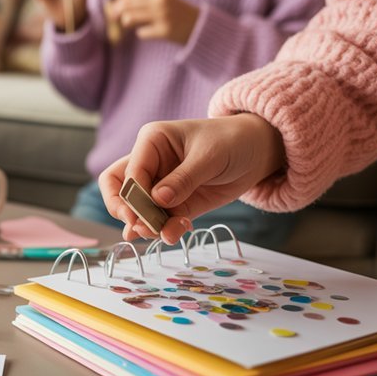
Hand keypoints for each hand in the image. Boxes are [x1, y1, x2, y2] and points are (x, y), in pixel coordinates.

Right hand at [98, 114, 285, 244]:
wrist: (257, 152)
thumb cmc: (231, 141)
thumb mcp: (209, 156)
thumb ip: (183, 179)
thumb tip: (157, 200)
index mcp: (151, 142)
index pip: (127, 172)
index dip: (130, 196)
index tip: (141, 216)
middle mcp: (150, 163)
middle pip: (119, 190)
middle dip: (126, 211)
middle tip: (138, 228)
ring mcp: (160, 185)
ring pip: (138, 210)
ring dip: (147, 226)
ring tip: (164, 234)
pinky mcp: (175, 204)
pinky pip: (161, 220)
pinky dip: (165, 230)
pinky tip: (175, 233)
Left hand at [106, 0, 198, 44]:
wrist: (199, 25)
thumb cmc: (175, 12)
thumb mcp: (161, 0)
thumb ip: (141, 1)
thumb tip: (113, 6)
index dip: (116, 5)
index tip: (112, 11)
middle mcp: (160, 3)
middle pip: (126, 7)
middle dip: (116, 14)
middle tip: (116, 20)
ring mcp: (162, 17)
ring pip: (130, 19)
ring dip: (128, 24)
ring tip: (136, 25)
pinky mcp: (165, 31)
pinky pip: (141, 33)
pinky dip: (143, 33)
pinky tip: (152, 32)